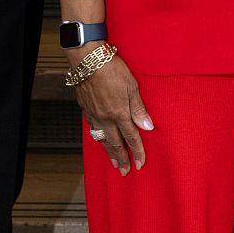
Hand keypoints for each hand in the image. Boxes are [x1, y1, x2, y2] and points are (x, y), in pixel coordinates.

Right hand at [72, 47, 152, 174]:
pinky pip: (92, 129)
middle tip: (124, 172)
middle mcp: (105, 118)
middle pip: (114, 143)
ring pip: (101, 138)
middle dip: (120, 158)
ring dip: (108, 152)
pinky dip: (97, 138)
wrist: (88, 60)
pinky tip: (99, 140)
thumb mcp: (132, 86)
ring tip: (113, 162)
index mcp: (119, 113)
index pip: (131, 137)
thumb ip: (139, 108)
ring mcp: (93, 114)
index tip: (140, 164)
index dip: (137, 151)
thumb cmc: (112, 69)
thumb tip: (148, 126)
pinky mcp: (85, 108)